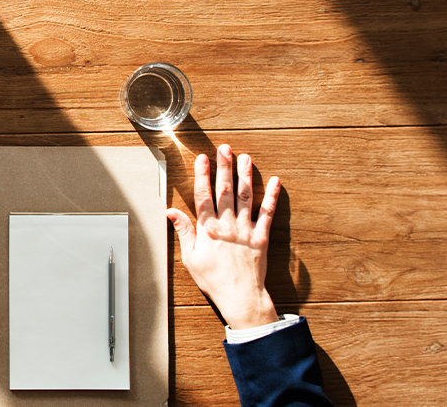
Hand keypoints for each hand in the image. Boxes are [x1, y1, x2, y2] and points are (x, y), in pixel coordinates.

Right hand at [168, 144, 280, 329]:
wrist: (240, 297)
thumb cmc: (213, 280)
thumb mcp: (190, 258)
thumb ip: (184, 232)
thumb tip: (172, 212)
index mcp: (208, 230)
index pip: (204, 196)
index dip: (203, 175)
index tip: (203, 159)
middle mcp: (227, 226)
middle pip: (225, 190)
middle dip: (224, 167)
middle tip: (225, 148)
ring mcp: (246, 230)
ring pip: (246, 197)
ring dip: (245, 175)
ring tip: (245, 157)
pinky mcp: (261, 237)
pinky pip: (268, 213)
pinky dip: (271, 197)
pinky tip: (274, 182)